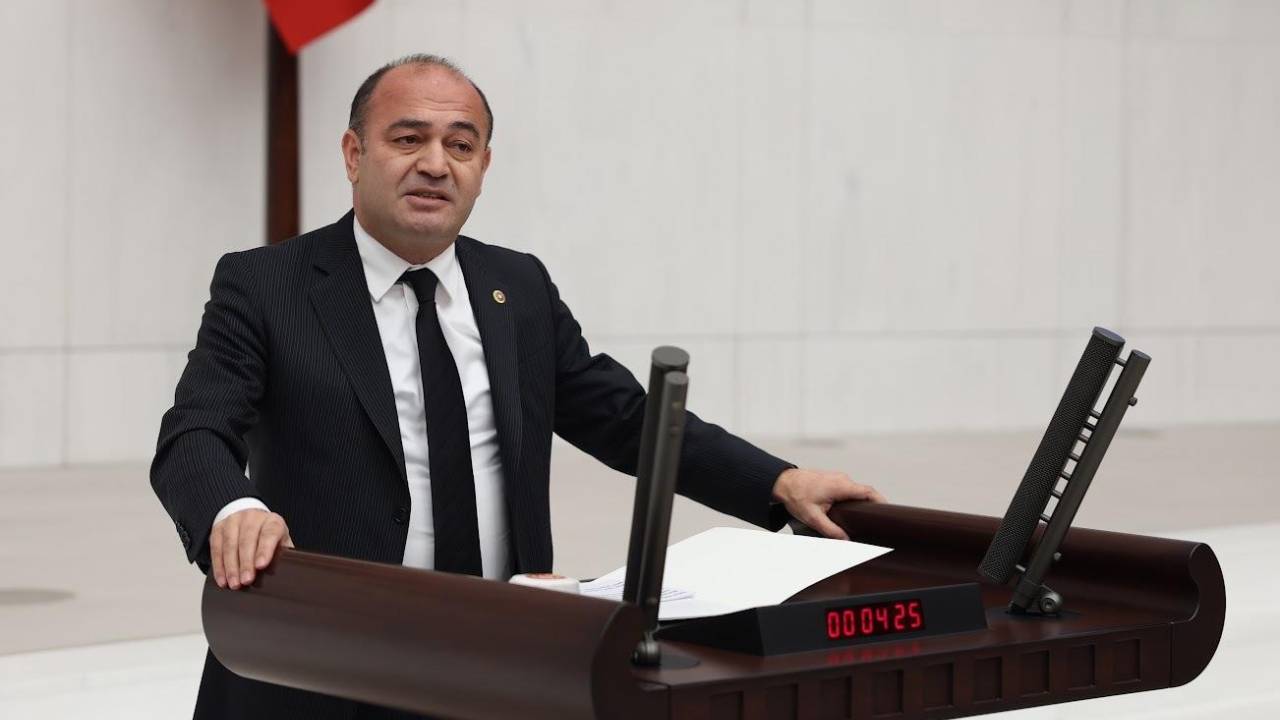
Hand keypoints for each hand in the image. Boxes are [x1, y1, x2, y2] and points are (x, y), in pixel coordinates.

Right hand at [210, 509, 293, 589]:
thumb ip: (284, 555)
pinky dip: (219, 566)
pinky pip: (216, 548)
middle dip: (246, 562)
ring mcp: (234, 520)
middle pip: (247, 540)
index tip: (261, 566)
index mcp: (272, 521)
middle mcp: (252, 517)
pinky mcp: (219, 528)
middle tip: (246, 580)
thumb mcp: (280, 542)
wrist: (251, 520)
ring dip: (231, 566)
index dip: (265, 550)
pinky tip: (222, 579)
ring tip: (234, 583)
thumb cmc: (269, 537)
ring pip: (230, 544)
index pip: (269, 533)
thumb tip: (288, 573)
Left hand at [771, 468, 885, 539]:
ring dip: (861, 502)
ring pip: (856, 490)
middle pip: (865, 492)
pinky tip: (850, 510)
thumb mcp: (813, 517)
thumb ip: (831, 530)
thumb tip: (846, 540)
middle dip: (872, 505)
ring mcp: (838, 478)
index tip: (888, 512)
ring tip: (864, 518)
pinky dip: (853, 498)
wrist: (782, 482)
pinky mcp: (833, 480)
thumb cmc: (795, 496)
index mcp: (841, 486)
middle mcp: (842, 479)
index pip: (868, 492)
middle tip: (876, 521)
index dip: (881, 501)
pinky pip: (849, 489)